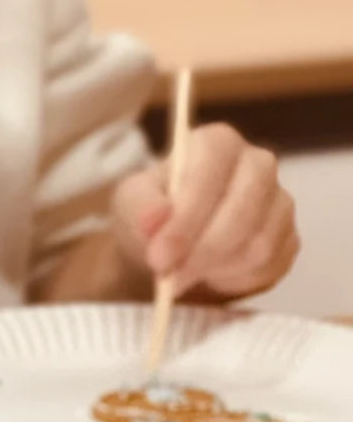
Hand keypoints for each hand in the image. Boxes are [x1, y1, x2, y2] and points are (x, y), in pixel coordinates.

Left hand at [113, 125, 299, 299]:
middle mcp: (258, 164)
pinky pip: (269, 267)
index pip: (211, 173)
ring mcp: (280, 202)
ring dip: (215, 269)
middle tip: (169, 279)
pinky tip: (210, 275)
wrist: (174, 239)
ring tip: (183, 276)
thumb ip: (141, 207)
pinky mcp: (290, 238)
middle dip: (202, 251)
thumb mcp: (132, 203)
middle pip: (242, 210)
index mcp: (218, 142)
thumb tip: (155, 219)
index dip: (186, 218)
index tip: (159, 256)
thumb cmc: (153, 210)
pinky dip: (234, 279)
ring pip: (258, 245)